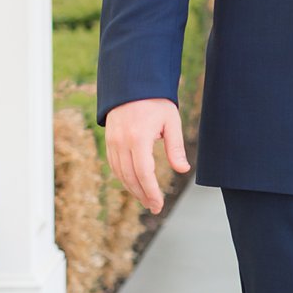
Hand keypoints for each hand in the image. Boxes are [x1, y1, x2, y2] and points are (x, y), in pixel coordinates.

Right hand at [104, 97, 188, 215]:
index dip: (151, 192)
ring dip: (132, 189)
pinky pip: (114, 165)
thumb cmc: (156, 102)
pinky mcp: (109, 141)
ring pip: (120, 173)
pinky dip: (124, 178)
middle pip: (130, 177)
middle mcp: (121, 142)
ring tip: (146, 200)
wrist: (132, 85)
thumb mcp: (171, 122)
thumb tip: (183, 170)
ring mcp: (112, 142)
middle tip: (155, 208)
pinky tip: (134, 185)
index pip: (144, 173)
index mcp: (138, 137)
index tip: (158, 204)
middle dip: (143, 195)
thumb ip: (176, 147)